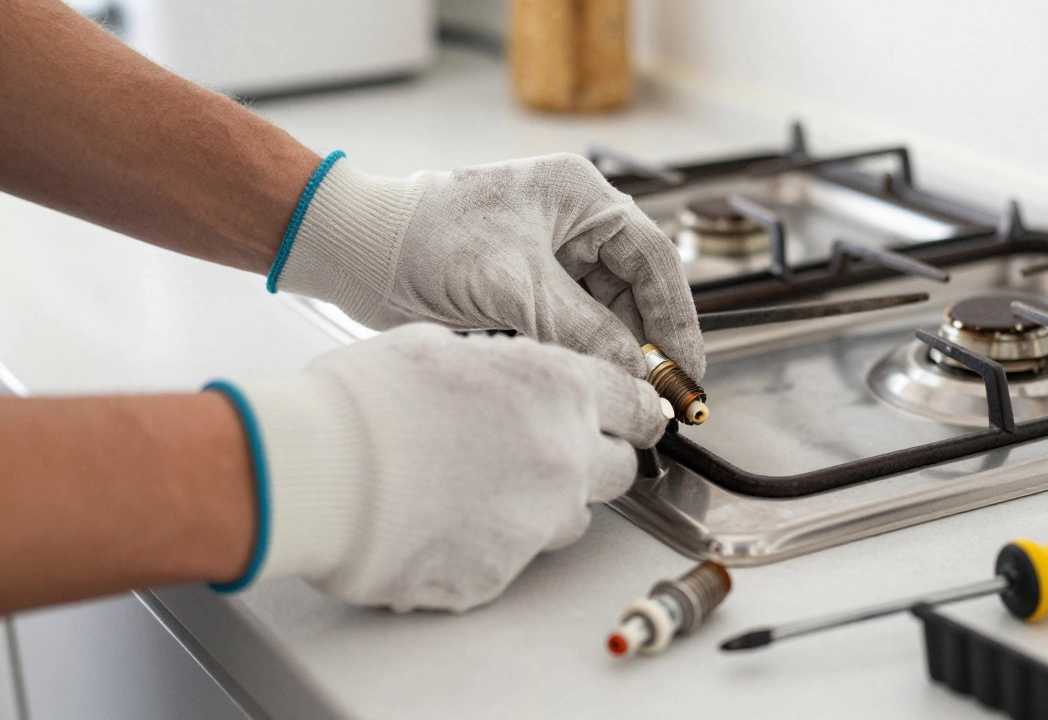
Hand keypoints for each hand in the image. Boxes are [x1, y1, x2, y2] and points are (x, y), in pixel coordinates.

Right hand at [222, 324, 665, 611]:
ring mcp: (537, 522)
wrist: (315, 472)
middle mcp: (565, 456)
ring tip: (483, 486)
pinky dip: (492, 542)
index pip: (638, 405)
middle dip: (596, 458)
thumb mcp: (445, 348)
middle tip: (551, 451)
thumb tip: (511, 378)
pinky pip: (517, 558)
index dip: (634, 411)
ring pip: (574, 518)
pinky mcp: (501, 574)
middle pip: (619, 468)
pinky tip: (448, 521)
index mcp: (559, 389)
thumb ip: (504, 368)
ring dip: (547, 503)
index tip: (633, 418)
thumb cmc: (367, 400)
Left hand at [274, 152, 704, 379]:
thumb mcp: (516, 285)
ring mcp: (551, 257)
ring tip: (624, 396)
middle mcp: (574, 224)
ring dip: (613, 353)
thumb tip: (635, 375)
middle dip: (647, 342)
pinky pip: (571, 326)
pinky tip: (587, 383)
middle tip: (659, 395)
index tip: (687, 367)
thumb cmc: (427, 238)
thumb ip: (583, 330)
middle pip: (635, 289)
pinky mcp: (526, 289)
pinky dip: (580, 355)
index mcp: (581, 197)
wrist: (358, 252)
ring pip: (604, 313)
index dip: (678, 316)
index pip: (652, 258)